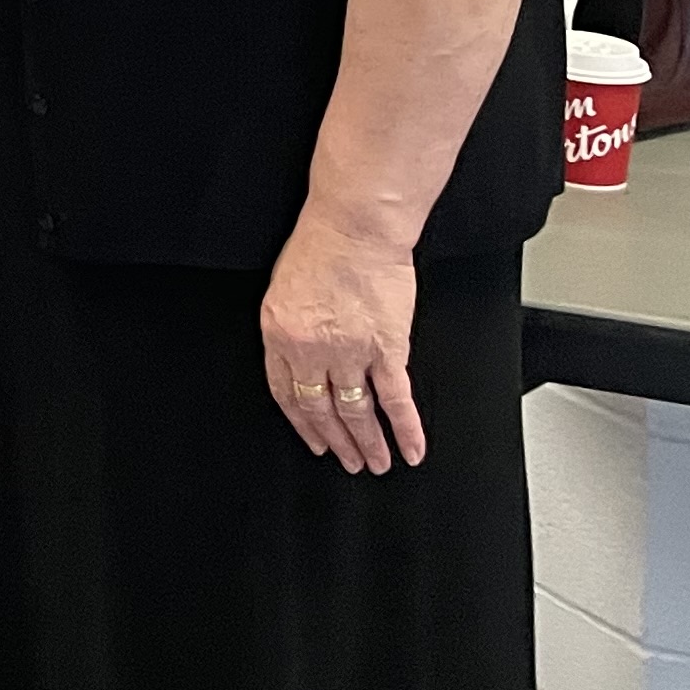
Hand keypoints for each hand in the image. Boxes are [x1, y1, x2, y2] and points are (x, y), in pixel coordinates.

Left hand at [259, 216, 424, 473]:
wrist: (355, 225)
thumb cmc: (321, 244)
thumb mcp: (283, 288)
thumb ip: (290, 327)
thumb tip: (301, 356)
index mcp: (279, 334)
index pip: (286, 392)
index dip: (301, 422)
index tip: (313, 440)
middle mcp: (311, 350)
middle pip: (320, 409)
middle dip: (335, 441)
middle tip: (347, 461)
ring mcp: (350, 353)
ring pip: (357, 412)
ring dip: (368, 444)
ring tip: (375, 464)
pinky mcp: (387, 349)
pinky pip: (396, 400)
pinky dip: (405, 430)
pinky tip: (411, 450)